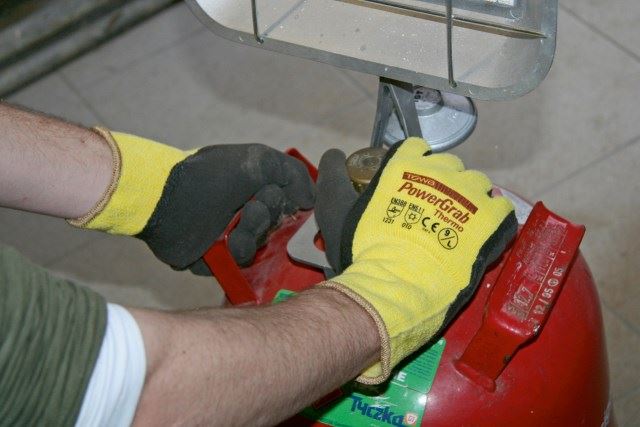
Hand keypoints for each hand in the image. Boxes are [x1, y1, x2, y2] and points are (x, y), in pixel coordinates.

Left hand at [70, 128, 314, 273]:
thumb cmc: (212, 174)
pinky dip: (235, 252)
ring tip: (238, 222)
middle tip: (255, 205)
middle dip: (271, 216)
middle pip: (279, 228)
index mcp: (257, 187)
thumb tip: (311, 200)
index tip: (293, 201)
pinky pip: (239, 265)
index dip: (295, 205)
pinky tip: (224, 241)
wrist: (167, 198)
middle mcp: (247, 210)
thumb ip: (293, 172)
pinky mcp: (217, 257)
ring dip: (254, 234)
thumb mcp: (259, 160)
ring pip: (261, 247)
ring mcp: (232, 234)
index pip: (291, 203)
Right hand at [315, 138, 516, 383]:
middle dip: (442, 181)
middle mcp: (443, 170)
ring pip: (477, 184)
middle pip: (448, 166)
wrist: (396, 285)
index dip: (414, 164)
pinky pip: (502, 208)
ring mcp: (470, 194)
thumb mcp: (334, 206)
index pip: (416, 148)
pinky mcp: (491, 221)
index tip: (410, 184)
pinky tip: (481, 232)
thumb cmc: (365, 247)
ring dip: (468, 197)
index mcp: (407, 164)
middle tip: (429, 211)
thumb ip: (332, 175)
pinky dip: (494, 216)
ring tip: (457, 224)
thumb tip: (333, 154)